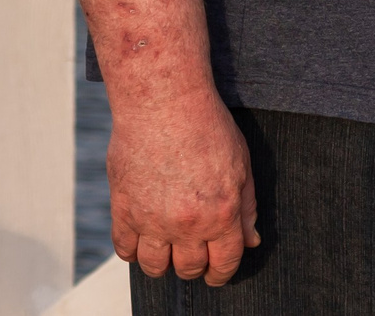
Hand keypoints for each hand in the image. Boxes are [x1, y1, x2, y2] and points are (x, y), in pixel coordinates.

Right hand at [109, 90, 259, 283]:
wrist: (164, 101)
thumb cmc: (207, 127)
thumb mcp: (241, 165)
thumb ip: (246, 207)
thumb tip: (251, 240)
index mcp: (222, 214)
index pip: (225, 263)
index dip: (222, 272)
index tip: (217, 272)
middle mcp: (187, 224)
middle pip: (190, 269)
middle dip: (195, 267)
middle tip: (193, 255)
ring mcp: (152, 220)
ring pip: (155, 268)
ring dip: (163, 264)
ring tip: (167, 250)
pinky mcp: (123, 210)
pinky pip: (124, 250)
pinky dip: (133, 251)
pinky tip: (142, 239)